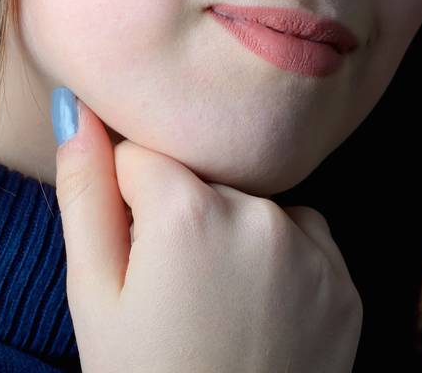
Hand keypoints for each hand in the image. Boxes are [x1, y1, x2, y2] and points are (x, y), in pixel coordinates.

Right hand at [52, 87, 362, 371]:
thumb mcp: (93, 295)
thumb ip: (83, 190)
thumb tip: (75, 102)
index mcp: (188, 207)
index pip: (140, 156)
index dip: (125, 208)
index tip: (133, 265)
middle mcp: (260, 210)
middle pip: (201, 181)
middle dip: (180, 220)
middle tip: (170, 300)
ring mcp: (313, 246)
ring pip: (251, 208)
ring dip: (232, 239)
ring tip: (213, 314)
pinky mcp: (346, 281)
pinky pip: (302, 241)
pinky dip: (280, 266)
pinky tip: (255, 320)